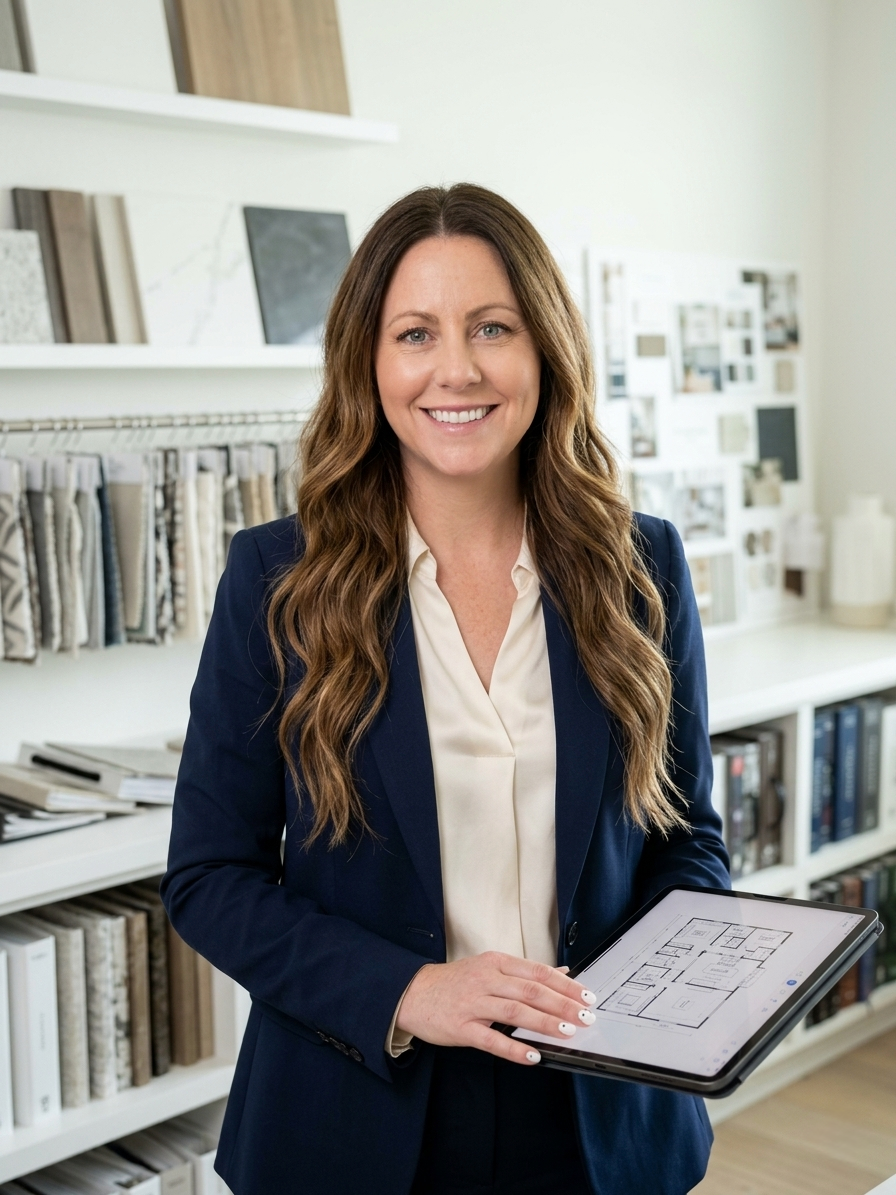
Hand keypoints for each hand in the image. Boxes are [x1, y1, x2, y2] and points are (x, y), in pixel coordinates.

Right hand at [395, 951, 596, 1065]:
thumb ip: (525, 972)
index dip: (564, 984)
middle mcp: (486, 979)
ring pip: (514, 1012)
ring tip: (566, 1032)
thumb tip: (562, 974)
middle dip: (561, 1003)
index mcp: (495, 962)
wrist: (413, 993)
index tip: (585, 995)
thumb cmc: (456, 982)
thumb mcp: (490, 968)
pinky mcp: (461, 1027)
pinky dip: (513, 1048)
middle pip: (530, 990)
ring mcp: (473, 1003)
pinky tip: (532, 1055)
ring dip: (543, 1022)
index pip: (536, 971)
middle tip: (584, 1016)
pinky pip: (490, 1039)